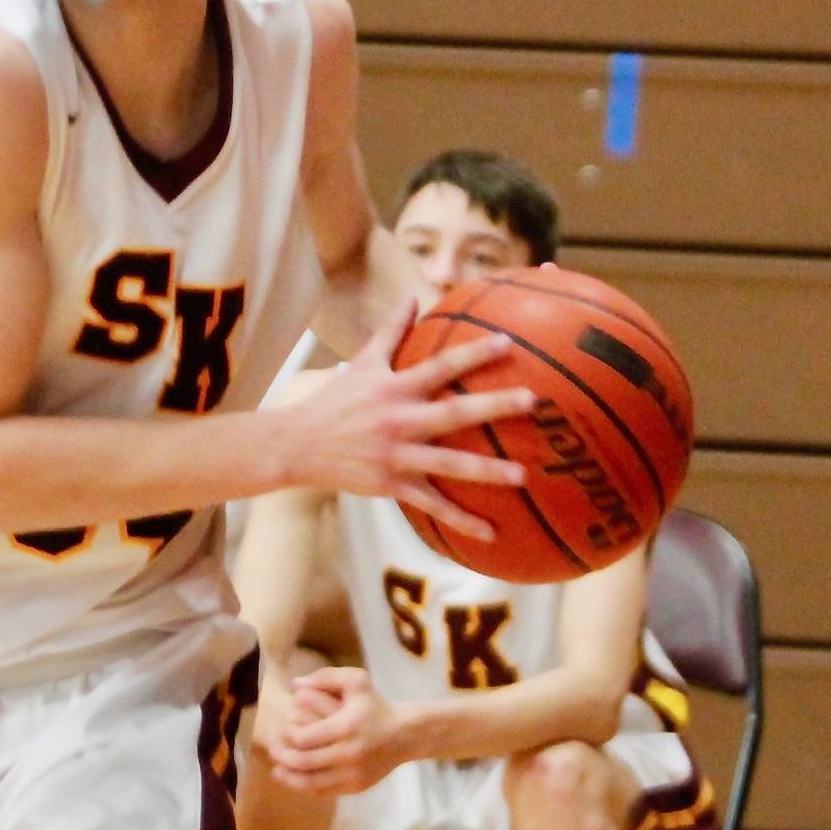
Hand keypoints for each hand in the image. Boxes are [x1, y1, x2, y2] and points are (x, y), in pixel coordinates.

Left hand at [261, 666, 406, 796]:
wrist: (405, 735)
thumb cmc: (375, 706)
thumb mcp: (356, 681)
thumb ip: (326, 677)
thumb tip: (296, 684)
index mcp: (345, 728)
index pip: (305, 738)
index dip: (288, 736)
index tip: (282, 730)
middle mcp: (349, 754)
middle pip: (304, 762)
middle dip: (283, 757)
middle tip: (273, 750)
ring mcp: (353, 774)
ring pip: (311, 783)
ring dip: (290, 777)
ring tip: (278, 770)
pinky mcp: (357, 787)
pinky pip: (325, 792)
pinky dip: (307, 787)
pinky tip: (297, 778)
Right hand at [285, 300, 533, 540]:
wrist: (299, 445)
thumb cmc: (335, 400)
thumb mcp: (362, 362)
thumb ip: (391, 330)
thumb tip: (414, 297)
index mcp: (395, 388)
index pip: (440, 366)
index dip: (473, 354)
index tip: (508, 343)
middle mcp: (399, 420)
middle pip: (453, 413)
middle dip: (493, 407)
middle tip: (531, 401)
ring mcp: (397, 456)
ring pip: (448, 464)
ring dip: (486, 471)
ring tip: (522, 475)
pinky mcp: (392, 485)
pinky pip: (431, 505)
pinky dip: (460, 520)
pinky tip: (490, 532)